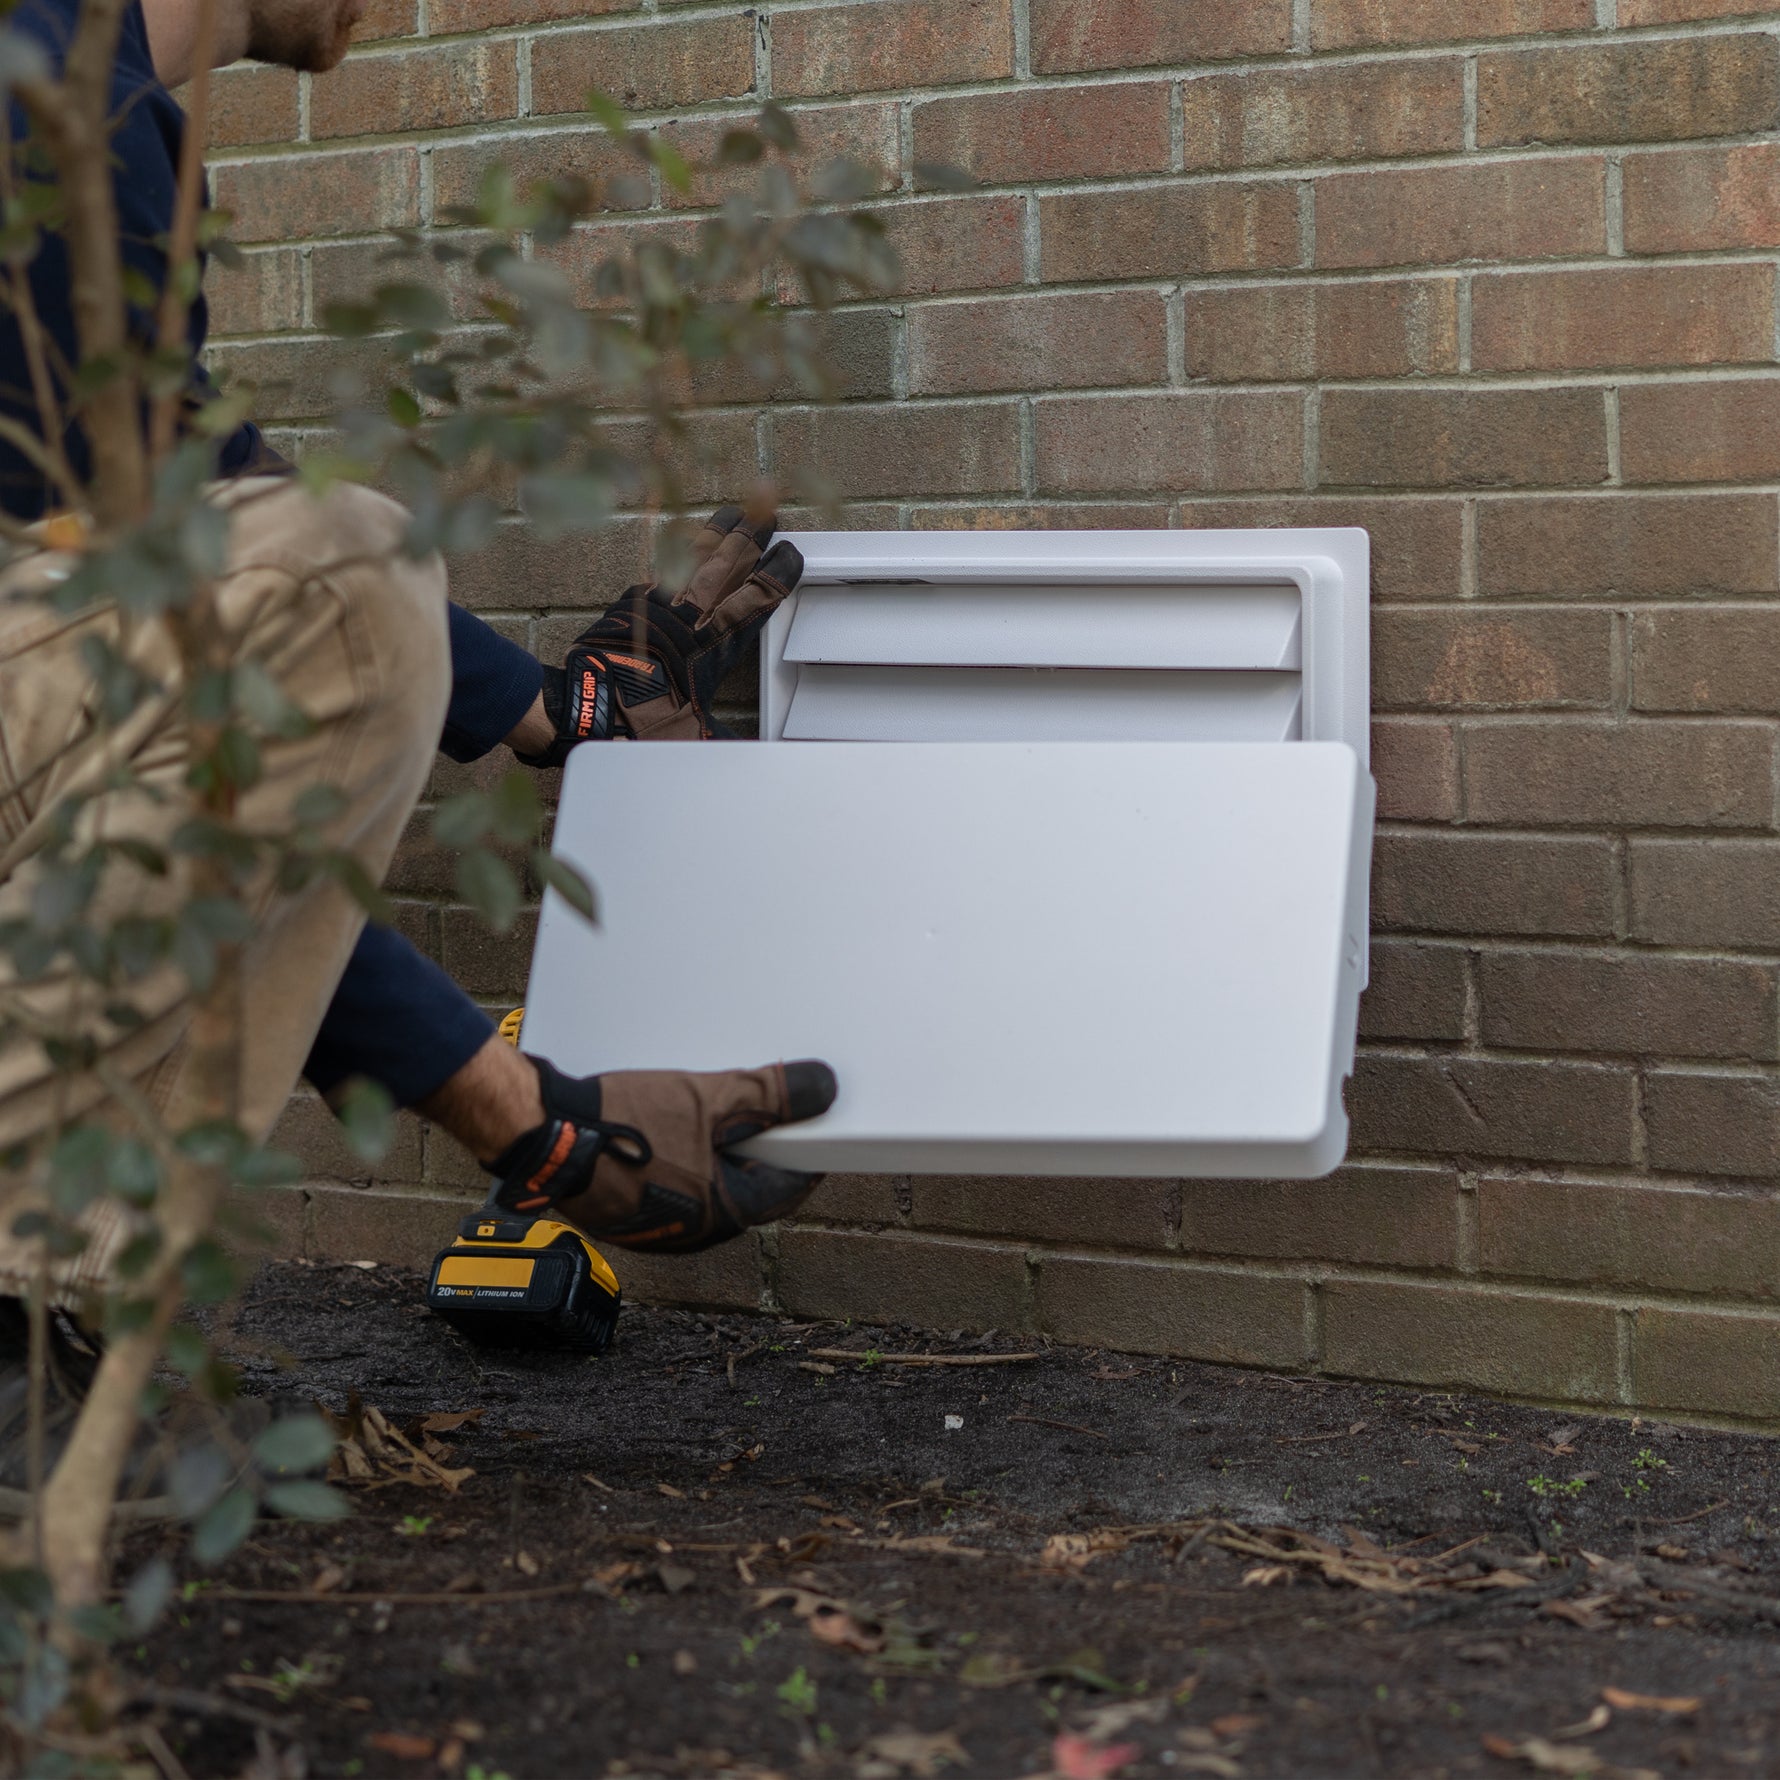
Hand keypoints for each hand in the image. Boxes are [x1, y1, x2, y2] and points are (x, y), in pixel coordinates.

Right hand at [487, 1055, 837, 1252]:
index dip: (808, 1150)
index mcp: (722, 1213)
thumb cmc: (622, 1126)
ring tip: (717, 1108)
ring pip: (711, 1184)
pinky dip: (688, 1158)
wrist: (545, 1135)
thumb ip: (769, 1094)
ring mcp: (660, 1227)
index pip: (789, 1186)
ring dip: (721, 1150)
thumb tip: (823, 1089)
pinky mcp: (632, 1214)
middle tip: (768, 1108)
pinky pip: (677, 1185)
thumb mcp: (707, 1098)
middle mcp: (694, 1232)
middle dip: (762, 1146)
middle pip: (749, 1185)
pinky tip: (678, 1126)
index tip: (818, 1124)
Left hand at [523, 504, 803, 761]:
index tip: (790, 557)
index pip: (757, 599)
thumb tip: (736, 750)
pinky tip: (688, 538)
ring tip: (734, 513)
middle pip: (730, 564)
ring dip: (718, 531)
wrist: (590, 704)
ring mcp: (662, 603)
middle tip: (770, 513)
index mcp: (716, 648)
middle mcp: (693, 618)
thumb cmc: (641, 723)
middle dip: (753, 536)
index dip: (777, 575)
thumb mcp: (691, 735)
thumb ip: (718, 736)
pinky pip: (665, 565)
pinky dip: (679, 548)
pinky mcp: (634, 600)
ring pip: (696, 555)